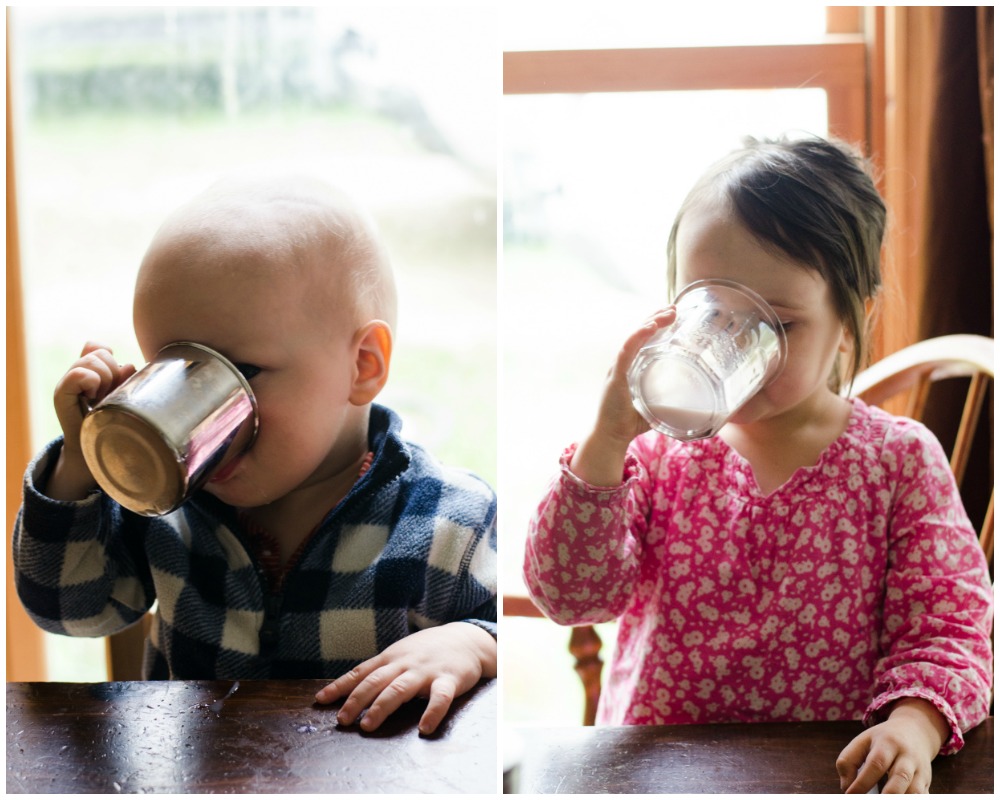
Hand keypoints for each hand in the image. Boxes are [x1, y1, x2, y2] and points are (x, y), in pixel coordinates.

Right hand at [48, 342, 135, 500]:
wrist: (94, 452)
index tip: (116, 381)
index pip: (98, 347)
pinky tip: (92, 398)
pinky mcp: (61, 394)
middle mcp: (75, 375)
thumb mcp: (122, 398)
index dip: (111, 358)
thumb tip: (130, 364)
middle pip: (99, 353)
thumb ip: (123, 379)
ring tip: (101, 398)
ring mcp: (66, 383)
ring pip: (91, 360)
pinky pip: (78, 374)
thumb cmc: (113, 425)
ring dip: (104, 378)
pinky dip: (92, 382)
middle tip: (108, 395)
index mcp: (89, 373)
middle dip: (112, 372)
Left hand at [315, 622, 496, 734]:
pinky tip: (424, 728)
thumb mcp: (401, 654)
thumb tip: (350, 688)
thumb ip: (380, 670)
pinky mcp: (449, 679)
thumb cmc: (427, 650)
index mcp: (391, 658)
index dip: (340, 686)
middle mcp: (404, 663)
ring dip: (382, 706)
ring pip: (400, 688)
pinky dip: (432, 712)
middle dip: (356, 700)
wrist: (465, 638)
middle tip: (342, 719)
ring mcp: (426, 671)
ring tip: (368, 725)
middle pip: (376, 681)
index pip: (361, 672)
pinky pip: (440, 697)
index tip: (320, 700)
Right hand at [570, 308, 675, 486]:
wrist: (611, 437)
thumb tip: (702, 409)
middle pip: (640, 333)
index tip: (674, 313)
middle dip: (657, 317)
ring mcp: (618, 368)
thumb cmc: (631, 423)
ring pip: (634, 337)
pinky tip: (650, 327)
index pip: (643, 338)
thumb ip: (673, 403)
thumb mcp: (657, 407)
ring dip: (651, 322)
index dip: (656, 323)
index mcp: (631, 366)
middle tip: (675, 307)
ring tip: (668, 312)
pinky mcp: (616, 377)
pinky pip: (627, 352)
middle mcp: (623, 363)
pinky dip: (638, 337)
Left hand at [836, 698, 949, 792]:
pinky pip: (923, 796)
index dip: (863, 781)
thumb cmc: (882, 740)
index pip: (876, 763)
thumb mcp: (862, 741)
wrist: (914, 731)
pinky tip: (900, 799)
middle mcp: (907, 756)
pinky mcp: (927, 783)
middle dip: (887, 794)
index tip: (850, 794)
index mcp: (888, 742)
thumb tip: (846, 787)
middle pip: (901, 777)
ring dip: (901, 799)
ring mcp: (921, 771)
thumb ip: (848, 761)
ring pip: (916, 791)